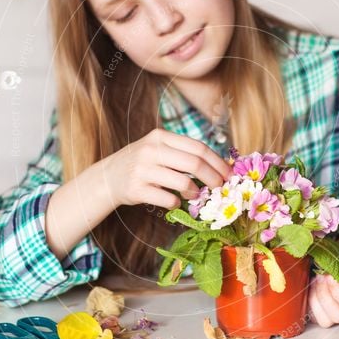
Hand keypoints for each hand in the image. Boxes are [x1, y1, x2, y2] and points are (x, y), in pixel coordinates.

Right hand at [101, 128, 232, 208]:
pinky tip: (176, 201)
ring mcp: (142, 170)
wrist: (108, 177)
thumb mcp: (158, 149)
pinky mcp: (136, 189)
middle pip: (194, 164)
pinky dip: (177, 202)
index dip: (218, 162)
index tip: (229, 174)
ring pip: (182, 182)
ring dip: (196, 192)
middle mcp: (151, 150)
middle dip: (214, 178)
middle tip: (222, 188)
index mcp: (161, 137)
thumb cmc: (142, 163)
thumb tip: (219, 166)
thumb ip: (183, 153)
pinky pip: (168, 198)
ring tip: (196, 195)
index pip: (198, 147)